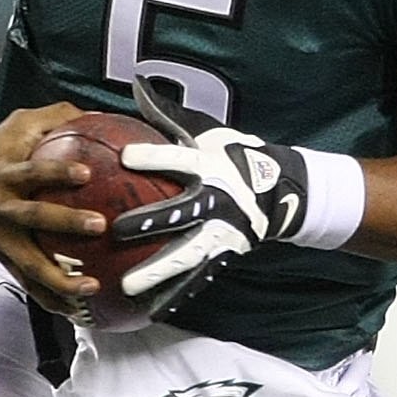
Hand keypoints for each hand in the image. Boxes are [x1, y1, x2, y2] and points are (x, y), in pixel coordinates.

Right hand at [0, 102, 104, 314]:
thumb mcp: (18, 123)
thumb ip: (57, 116)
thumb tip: (99, 115)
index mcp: (3, 173)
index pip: (31, 171)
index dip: (57, 171)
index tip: (85, 173)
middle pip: (32, 218)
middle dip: (66, 223)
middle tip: (100, 225)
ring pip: (29, 265)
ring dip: (60, 280)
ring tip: (91, 289)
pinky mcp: (0, 257)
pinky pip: (27, 284)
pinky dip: (51, 299)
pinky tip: (78, 311)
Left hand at [109, 78, 316, 308]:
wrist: (281, 192)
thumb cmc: (232, 155)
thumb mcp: (206, 131)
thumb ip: (168, 116)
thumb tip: (137, 85)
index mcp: (209, 168)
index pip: (179, 161)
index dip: (154, 157)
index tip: (126, 157)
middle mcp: (216, 202)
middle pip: (180, 214)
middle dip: (149, 223)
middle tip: (115, 230)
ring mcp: (220, 233)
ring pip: (186, 255)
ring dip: (157, 272)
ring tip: (127, 286)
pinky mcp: (223, 256)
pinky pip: (196, 279)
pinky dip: (174, 296)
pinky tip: (148, 312)